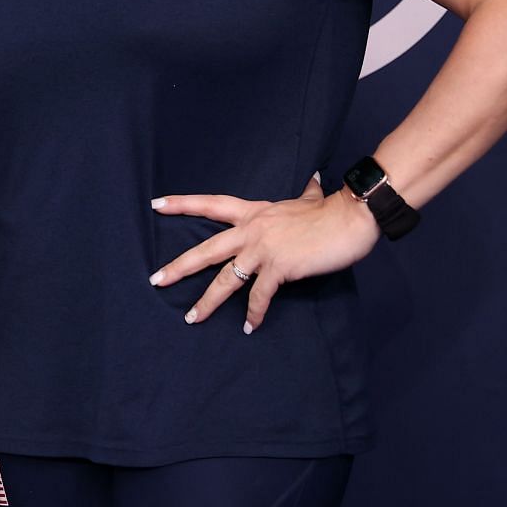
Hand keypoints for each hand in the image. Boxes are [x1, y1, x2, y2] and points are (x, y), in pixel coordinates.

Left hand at [147, 175, 377, 333]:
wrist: (351, 217)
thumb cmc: (330, 210)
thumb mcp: (308, 199)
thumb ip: (306, 192)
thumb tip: (314, 179)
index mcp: (254, 212)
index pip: (211, 204)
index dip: (183, 204)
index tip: (156, 205)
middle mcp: (251, 230)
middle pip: (206, 249)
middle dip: (179, 266)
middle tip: (155, 279)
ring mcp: (263, 250)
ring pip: (226, 279)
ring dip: (208, 302)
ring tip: (191, 318)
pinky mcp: (280, 268)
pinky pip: (259, 295)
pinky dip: (254, 314)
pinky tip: (249, 327)